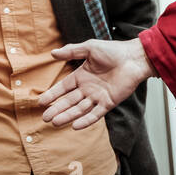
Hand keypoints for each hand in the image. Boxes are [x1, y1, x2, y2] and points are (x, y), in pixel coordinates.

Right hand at [39, 38, 154, 128]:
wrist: (134, 58)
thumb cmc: (113, 51)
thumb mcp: (89, 48)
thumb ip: (72, 51)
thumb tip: (52, 53)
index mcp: (82, 76)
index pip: (64, 88)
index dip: (53, 94)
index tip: (41, 102)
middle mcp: (88, 88)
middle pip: (69, 101)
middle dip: (57, 109)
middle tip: (45, 118)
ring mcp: (98, 97)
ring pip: (79, 109)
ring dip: (68, 116)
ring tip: (55, 122)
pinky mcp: (109, 103)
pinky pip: (96, 114)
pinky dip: (86, 120)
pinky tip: (75, 126)